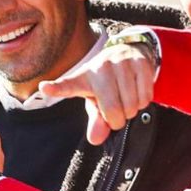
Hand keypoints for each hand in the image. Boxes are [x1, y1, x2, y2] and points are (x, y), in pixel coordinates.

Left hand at [39, 43, 155, 144]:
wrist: (129, 51)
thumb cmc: (107, 83)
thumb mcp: (96, 101)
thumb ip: (96, 121)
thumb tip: (96, 139)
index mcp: (82, 78)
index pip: (68, 85)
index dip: (56, 88)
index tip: (45, 87)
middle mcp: (100, 68)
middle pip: (113, 112)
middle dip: (118, 119)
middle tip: (116, 107)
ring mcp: (120, 63)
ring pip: (132, 106)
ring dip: (132, 109)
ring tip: (126, 96)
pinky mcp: (140, 63)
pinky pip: (145, 98)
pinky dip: (143, 101)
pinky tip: (137, 90)